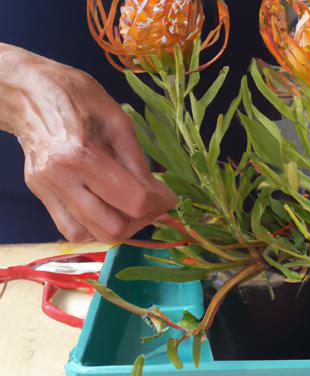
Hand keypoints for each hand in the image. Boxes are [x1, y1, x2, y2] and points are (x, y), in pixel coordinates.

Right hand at [2, 46, 174, 241]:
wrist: (27, 93)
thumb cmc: (77, 97)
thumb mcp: (118, 121)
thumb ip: (138, 163)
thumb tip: (158, 195)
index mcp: (83, 154)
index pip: (134, 200)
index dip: (160, 203)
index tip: (169, 198)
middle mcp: (62, 179)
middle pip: (114, 228)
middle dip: (141, 220)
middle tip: (149, 204)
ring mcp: (48, 191)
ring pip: (93, 235)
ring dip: (120, 226)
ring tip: (129, 207)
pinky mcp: (40, 196)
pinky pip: (73, 231)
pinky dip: (95, 228)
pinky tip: (106, 209)